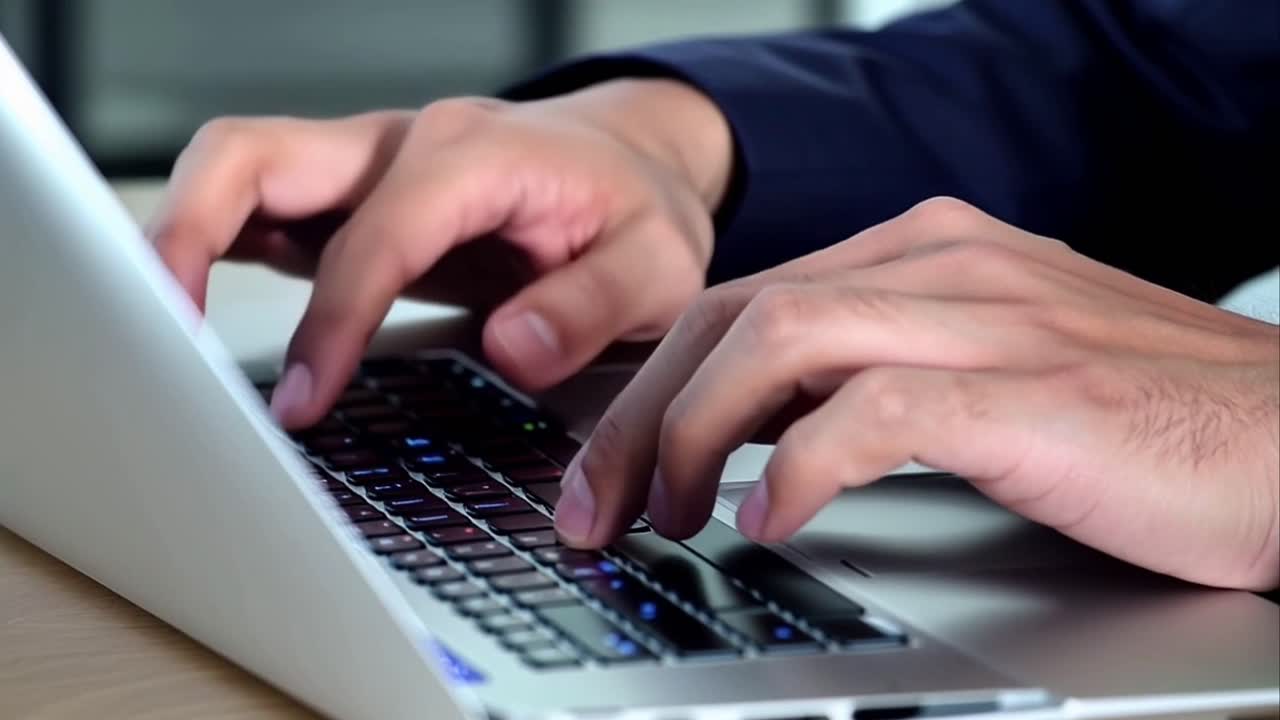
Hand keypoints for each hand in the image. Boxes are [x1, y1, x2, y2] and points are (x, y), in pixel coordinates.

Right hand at [149, 79, 733, 427]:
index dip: (331, 321)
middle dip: (190, 239)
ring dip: (183, 238)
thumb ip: (590, 305)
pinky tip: (196, 308)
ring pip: (238, 169)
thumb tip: (512, 348)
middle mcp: (403, 145)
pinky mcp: (352, 196)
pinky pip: (261, 204)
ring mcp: (368, 164)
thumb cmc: (636, 212)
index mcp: (475, 155)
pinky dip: (214, 247)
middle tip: (164, 339)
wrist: (628, 169)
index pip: (375, 234)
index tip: (304, 400)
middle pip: (254, 156)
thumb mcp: (654, 265)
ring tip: (157, 332)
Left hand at [557, 197, 1279, 591]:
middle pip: (740, 311)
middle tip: (600, 501)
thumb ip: (876, 377)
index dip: (661, 379)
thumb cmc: (1143, 418)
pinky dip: (805, 464)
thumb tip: (760, 434)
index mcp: (930, 253)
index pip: (749, 297)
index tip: (615, 458)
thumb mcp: (984, 374)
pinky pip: (878, 410)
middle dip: (647, 411)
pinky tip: (771, 519)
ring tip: (666, 514)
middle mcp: (947, 263)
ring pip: (782, 338)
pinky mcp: (1031, 387)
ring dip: (696, 432)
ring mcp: (989, 316)